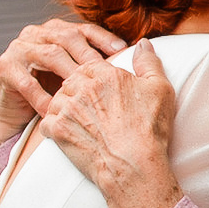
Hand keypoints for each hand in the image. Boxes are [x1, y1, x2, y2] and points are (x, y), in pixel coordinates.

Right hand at [0, 18, 126, 145]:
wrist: (21, 114)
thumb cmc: (58, 93)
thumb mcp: (81, 75)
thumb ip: (103, 62)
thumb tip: (144, 49)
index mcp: (59, 30)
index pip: (84, 29)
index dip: (104, 38)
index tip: (123, 50)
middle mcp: (38, 34)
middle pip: (67, 38)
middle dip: (89, 55)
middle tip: (107, 74)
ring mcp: (19, 48)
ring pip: (49, 55)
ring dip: (69, 73)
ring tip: (86, 90)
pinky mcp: (5, 68)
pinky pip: (26, 82)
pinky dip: (44, 96)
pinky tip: (58, 109)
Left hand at [40, 42, 181, 207]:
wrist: (133, 165)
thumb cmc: (150, 128)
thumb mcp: (160, 89)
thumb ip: (148, 62)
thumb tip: (143, 43)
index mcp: (104, 73)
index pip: (90, 65)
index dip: (96, 78)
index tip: (102, 91)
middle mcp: (81, 87)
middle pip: (71, 80)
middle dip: (79, 91)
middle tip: (92, 108)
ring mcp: (66, 108)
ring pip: (58, 99)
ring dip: (66, 108)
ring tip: (82, 121)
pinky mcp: (57, 129)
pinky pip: (47, 121)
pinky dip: (56, 127)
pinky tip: (71, 133)